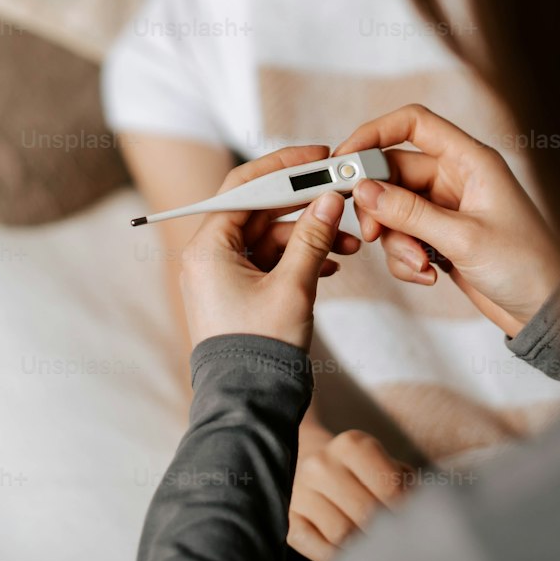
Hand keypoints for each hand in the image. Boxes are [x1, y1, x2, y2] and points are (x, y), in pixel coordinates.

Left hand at [180, 145, 360, 351]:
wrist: (249, 404)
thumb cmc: (261, 348)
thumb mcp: (293, 286)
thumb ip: (313, 236)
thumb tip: (330, 198)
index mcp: (208, 247)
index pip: (244, 186)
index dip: (284, 166)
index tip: (319, 156)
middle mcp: (209, 256)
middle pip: (260, 210)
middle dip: (305, 204)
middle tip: (341, 191)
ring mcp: (223, 275)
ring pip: (271, 237)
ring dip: (310, 235)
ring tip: (351, 243)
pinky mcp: (239, 292)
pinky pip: (271, 261)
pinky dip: (301, 258)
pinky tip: (333, 262)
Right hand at [288, 428, 415, 560]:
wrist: (308, 460)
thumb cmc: (361, 470)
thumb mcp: (386, 464)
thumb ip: (408, 485)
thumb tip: (424, 512)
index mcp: (352, 444)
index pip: (390, 487)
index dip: (407, 511)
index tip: (414, 523)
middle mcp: (321, 465)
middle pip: (366, 513)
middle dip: (386, 532)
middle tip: (400, 544)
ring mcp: (300, 492)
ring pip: (342, 534)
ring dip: (362, 547)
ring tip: (376, 550)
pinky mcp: (288, 519)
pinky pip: (317, 548)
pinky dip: (338, 558)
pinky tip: (351, 556)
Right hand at [334, 104, 559, 337]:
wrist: (548, 311)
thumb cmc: (528, 266)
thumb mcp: (463, 238)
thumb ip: (409, 212)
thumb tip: (363, 190)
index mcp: (471, 160)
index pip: (415, 124)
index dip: (376, 132)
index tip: (346, 157)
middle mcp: (457, 178)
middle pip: (395, 172)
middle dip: (379, 205)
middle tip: (372, 233)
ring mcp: (447, 208)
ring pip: (395, 208)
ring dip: (395, 239)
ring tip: (418, 264)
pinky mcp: (441, 237)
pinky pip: (404, 236)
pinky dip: (406, 257)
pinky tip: (428, 275)